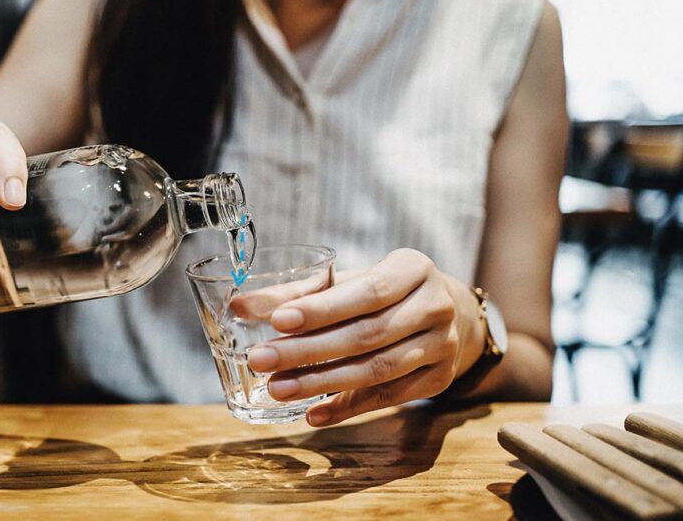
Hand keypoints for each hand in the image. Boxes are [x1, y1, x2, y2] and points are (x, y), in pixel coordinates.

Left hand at [245, 248, 484, 426]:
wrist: (442, 313)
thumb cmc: (381, 292)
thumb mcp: (348, 282)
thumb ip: (295, 293)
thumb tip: (239, 306)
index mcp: (413, 268)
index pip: (366, 292)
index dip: (322, 309)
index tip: (277, 321)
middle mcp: (436, 305)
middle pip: (366, 335)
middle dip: (308, 351)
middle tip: (261, 360)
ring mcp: (443, 345)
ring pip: (376, 370)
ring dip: (322, 383)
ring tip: (278, 388)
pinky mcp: (439, 379)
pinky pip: (388, 398)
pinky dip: (347, 408)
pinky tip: (312, 413)